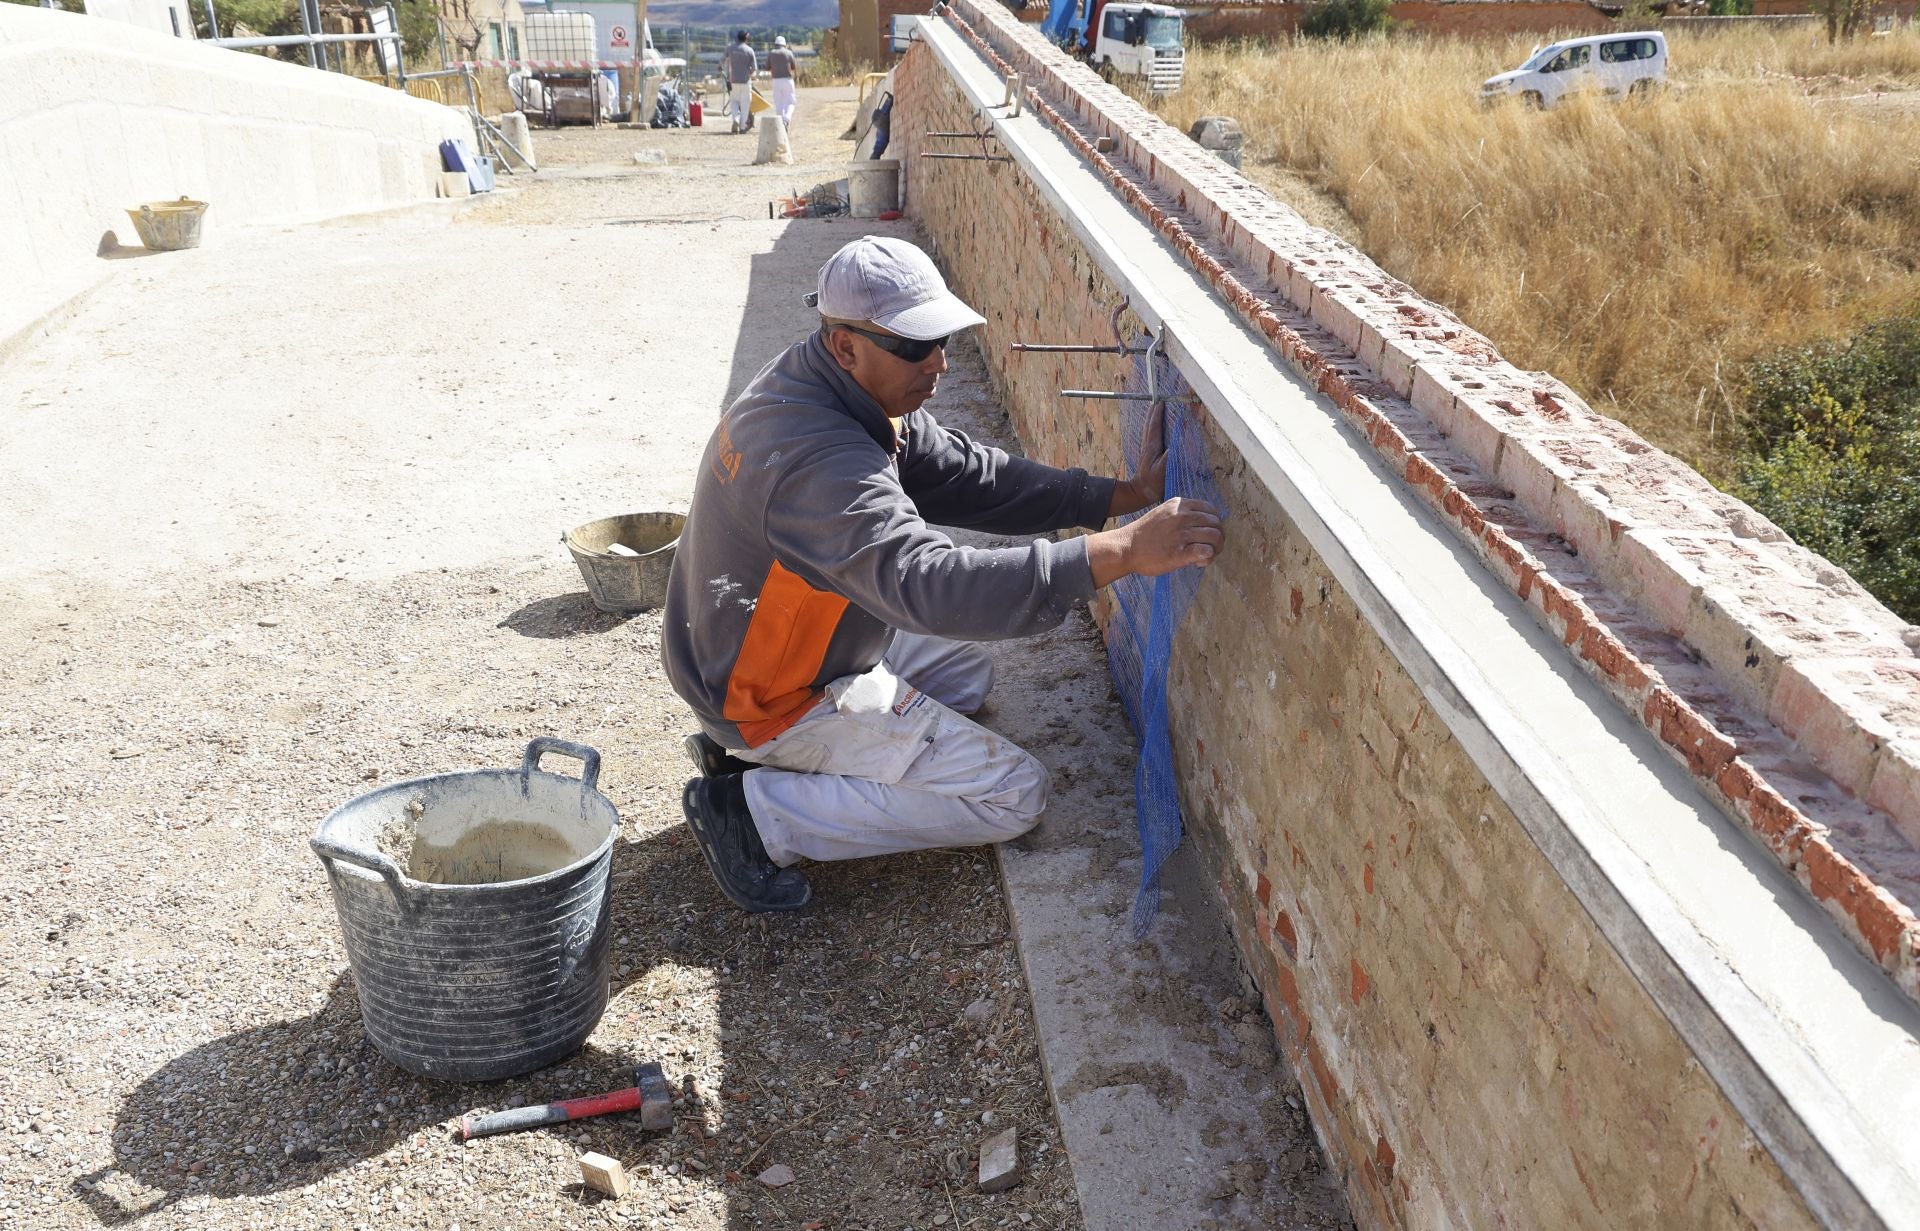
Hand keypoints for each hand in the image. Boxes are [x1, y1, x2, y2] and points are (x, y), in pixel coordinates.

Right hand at [1087, 497, 1223, 586]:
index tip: (1208, 534)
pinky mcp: (1180, 553)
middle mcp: (1182, 516)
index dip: (1214, 523)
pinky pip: (1207, 552)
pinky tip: (1199, 562)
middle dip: (1218, 537)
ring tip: (1206, 556)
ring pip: (1215, 537)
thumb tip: (1202, 523)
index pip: (1211, 510)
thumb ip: (1181, 513)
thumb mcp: (1163, 513)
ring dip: (1216, 548)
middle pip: (1216, 523)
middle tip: (1211, 548)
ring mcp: (1181, 534)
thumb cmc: (1144, 534)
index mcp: (1179, 505)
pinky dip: (1208, 558)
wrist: (1126, 548)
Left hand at [1107, 401, 1168, 518]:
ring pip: (1148, 430)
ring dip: (1151, 419)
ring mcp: (1146, 450)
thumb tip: (1174, 447)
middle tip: (1157, 401)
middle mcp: (1148, 446)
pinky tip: (1154, 428)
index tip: (1161, 402)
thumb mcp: (1161, 473)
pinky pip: (1149, 436)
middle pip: (1149, 425)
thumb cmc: (1152, 484)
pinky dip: (1152, 428)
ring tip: (1154, 409)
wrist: (1139, 493)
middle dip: (1153, 412)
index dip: (1157, 415)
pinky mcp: (1147, 455)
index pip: (1155, 427)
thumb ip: (1167, 460)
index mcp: (1152, 448)